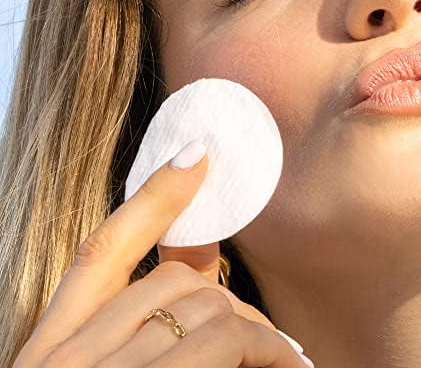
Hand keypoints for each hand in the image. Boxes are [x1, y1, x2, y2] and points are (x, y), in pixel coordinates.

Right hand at [14, 141, 309, 366]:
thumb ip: (142, 324)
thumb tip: (201, 274)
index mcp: (51, 345)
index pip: (103, 247)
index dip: (154, 196)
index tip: (197, 155)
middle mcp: (66, 356)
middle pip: (171, 281)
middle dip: (227, 296)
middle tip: (268, 338)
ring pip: (199, 304)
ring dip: (253, 326)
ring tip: (283, 359)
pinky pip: (219, 340)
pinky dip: (262, 346)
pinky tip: (286, 365)